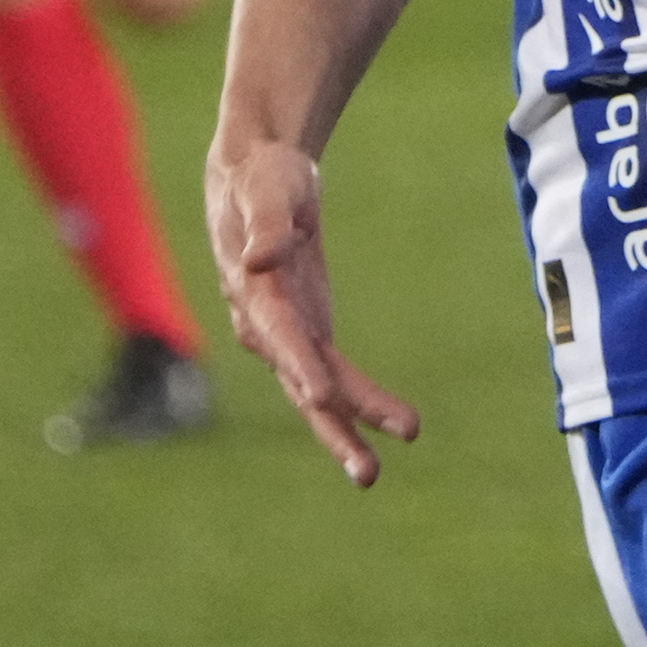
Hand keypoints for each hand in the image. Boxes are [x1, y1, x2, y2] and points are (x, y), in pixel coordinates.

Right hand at [207, 132, 422, 487]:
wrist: (256, 176)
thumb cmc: (262, 177)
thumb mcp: (266, 189)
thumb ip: (267, 224)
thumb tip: (259, 257)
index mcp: (253, 291)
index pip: (278, 334)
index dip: (298, 363)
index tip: (319, 395)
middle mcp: (266, 324)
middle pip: (300, 383)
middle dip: (332, 427)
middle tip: (367, 471)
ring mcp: (287, 333)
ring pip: (320, 390)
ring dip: (353, 425)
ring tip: (382, 467)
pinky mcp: (308, 330)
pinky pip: (335, 373)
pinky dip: (360, 398)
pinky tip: (393, 422)